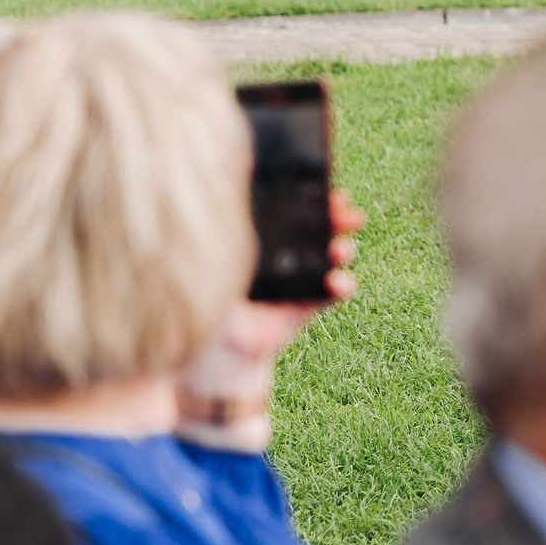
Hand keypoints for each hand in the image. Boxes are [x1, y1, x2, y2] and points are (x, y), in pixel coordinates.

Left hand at [177, 192, 363, 434]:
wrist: (207, 358)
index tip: (327, 189)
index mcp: (258, 240)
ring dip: (342, 248)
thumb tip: (222, 186)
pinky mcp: (303, 308)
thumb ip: (217, 228)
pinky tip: (340, 281)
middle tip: (347, 211)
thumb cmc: (197, 305)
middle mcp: (281, 258)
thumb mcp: (205, 264)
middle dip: (336, 218)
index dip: (311, 199)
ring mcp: (295, 282)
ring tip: (342, 249)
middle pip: (316, 230)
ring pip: (328, 257)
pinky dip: (341, 285)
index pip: (290, 212)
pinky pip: (330, 294)